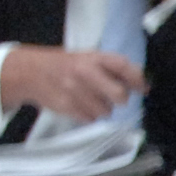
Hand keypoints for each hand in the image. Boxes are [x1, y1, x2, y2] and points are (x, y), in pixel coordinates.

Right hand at [0, 46, 147, 126]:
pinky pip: (91, 118)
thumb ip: (114, 68)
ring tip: (90, 98)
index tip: (143, 89)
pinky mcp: (67, 106)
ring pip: (107, 111)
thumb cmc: (67, 65)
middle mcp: (85, 72)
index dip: (138, 79)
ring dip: (103, 109)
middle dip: (121, 99)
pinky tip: (79, 104)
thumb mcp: (89, 58)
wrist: (30, 72)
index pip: (123, 66)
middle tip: (114, 97)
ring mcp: (75, 90)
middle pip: (120, 95)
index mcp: (93, 57)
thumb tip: (145, 84)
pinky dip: (89, 115)